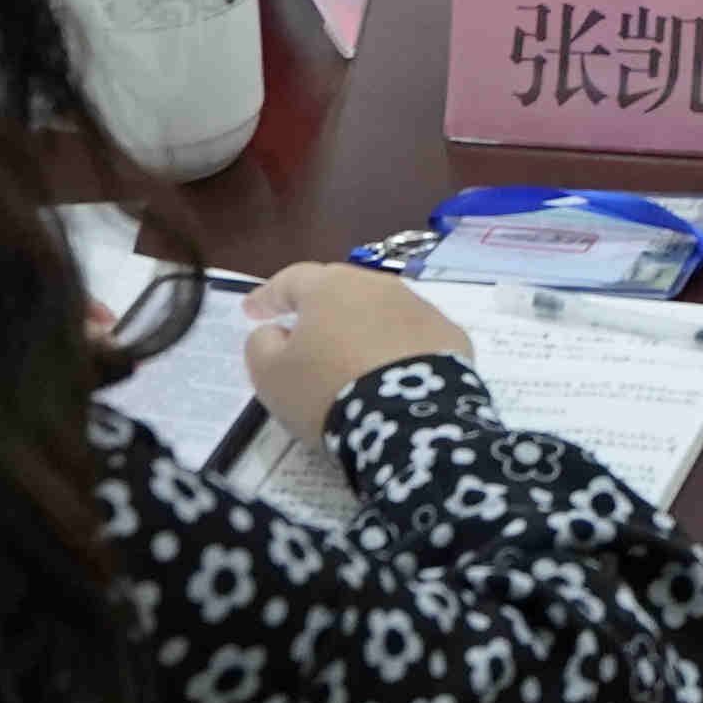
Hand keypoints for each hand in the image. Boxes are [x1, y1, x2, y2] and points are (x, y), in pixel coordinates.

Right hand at [236, 262, 472, 440]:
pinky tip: (390, 373)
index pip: (291, 281)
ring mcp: (420, 308)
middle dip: (318, 307)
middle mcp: (379, 286)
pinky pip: (413, 338)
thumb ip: (261, 345)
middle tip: (301, 328)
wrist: (408, 421)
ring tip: (347, 356)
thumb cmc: (326, 392)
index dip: (268, 296)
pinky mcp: (450, 336)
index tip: (252, 312)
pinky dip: (397, 349)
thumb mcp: (271, 376)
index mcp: (331, 287)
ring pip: (380, 311)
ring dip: (361, 327)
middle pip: (340, 290)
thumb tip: (275, 332)